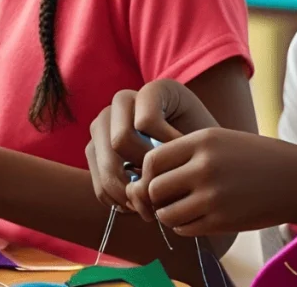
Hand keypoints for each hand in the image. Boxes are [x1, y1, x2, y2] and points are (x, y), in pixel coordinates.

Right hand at [86, 80, 218, 209]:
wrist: (192, 159)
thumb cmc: (202, 151)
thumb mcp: (202, 142)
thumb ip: (182, 150)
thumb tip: (151, 176)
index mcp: (155, 90)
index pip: (146, 122)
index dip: (165, 148)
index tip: (184, 161)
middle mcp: (122, 100)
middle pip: (120, 140)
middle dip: (143, 171)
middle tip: (165, 188)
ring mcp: (103, 123)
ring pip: (106, 164)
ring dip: (129, 191)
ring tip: (153, 204)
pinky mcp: (93, 148)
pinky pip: (98, 180)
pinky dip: (117, 201)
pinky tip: (138, 206)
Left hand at [128, 128, 296, 235]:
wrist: (296, 179)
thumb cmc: (252, 158)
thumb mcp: (218, 140)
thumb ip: (182, 152)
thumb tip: (142, 174)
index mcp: (201, 141)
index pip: (151, 160)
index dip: (146, 173)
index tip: (154, 179)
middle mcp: (204, 167)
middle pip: (153, 188)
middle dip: (153, 197)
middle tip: (163, 199)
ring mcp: (213, 196)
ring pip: (165, 213)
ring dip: (166, 214)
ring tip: (180, 208)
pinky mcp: (222, 221)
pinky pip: (184, 228)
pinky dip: (183, 226)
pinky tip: (195, 218)